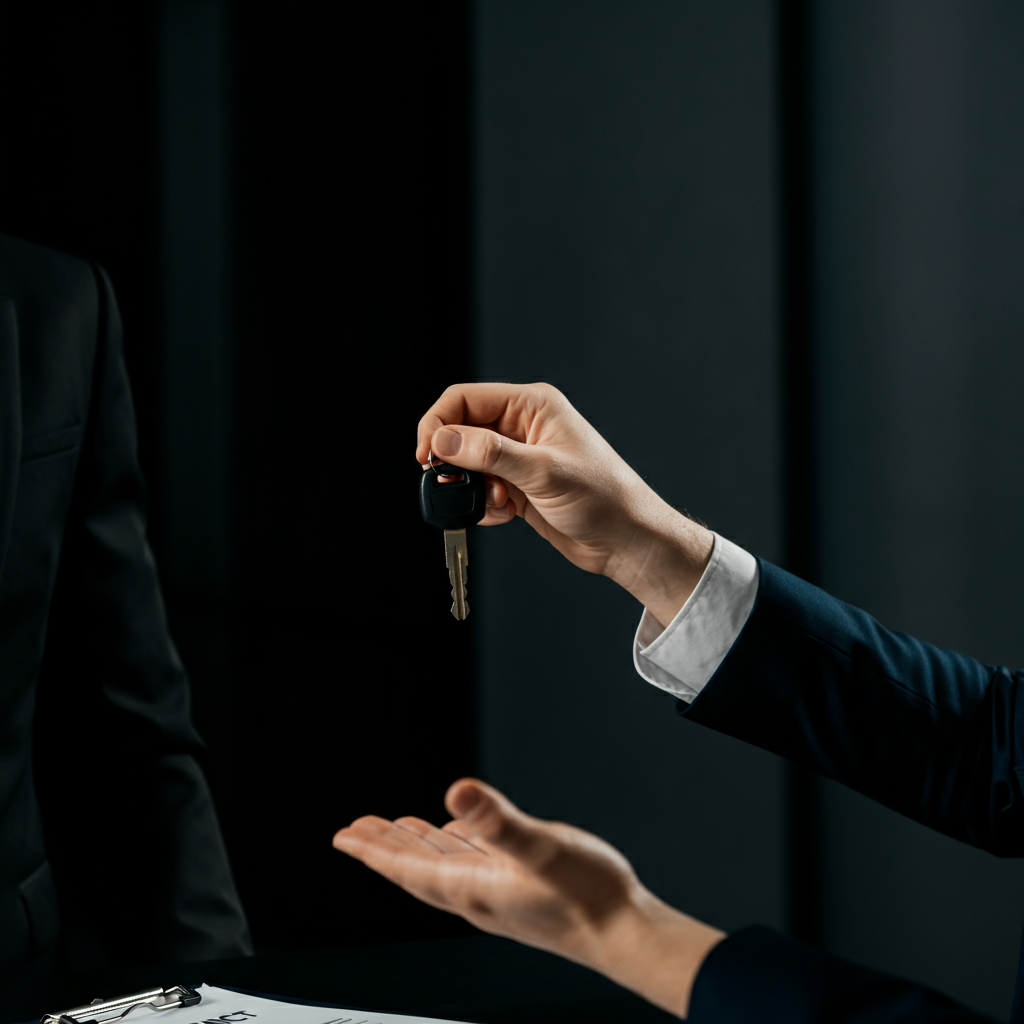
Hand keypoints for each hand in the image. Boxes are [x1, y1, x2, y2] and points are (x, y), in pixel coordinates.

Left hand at [333, 778, 723, 1017]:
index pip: (409, 869)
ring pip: (443, 865)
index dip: (375, 851)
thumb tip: (457, 791)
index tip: (345, 837)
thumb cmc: (589, 898)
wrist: (625, 933)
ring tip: (396, 829)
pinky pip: (473, 862)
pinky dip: (455, 845)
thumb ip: (498, 822)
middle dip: (384, 847)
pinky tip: (457, 834)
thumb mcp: (542, 849)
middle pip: (417, 868)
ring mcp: (499, 891)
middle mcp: (479, 892)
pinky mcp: (520, 886)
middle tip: (355, 830)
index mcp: (474, 887)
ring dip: (415, 847)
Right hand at [417, 383, 713, 626]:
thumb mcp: (542, 471)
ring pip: (469, 464)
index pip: (465, 399)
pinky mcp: (519, 486)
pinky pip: (482, 489)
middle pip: (462, 431)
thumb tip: (443, 439)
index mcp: (532, 405)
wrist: (627, 540)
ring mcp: (520, 457)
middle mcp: (523, 426)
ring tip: (495, 503)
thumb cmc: (603, 497)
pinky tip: (504, 515)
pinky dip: (484, 504)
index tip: (426, 455)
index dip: (438, 423)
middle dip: (454, 461)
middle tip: (453, 485)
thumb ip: (490, 453)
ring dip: (472, 487)